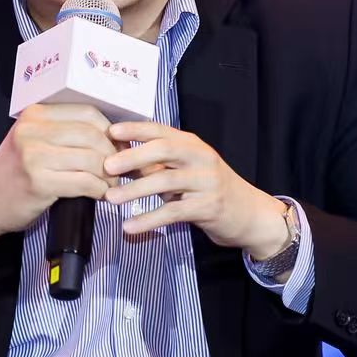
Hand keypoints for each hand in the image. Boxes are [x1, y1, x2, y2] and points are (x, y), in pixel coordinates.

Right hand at [0, 103, 117, 261]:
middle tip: (119, 167)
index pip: (88, 112)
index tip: (118, 146)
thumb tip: (113, 134)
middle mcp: (32, 130)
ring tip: (111, 183)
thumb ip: (64, 131)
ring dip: (109, 174)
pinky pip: (84, 183)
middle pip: (93, 135)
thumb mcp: (33, 140)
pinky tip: (100, 194)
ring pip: (92, 159)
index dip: (111, 130)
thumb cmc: (15, 171)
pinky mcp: (39, 183)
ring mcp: (34, 156)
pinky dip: (99, 190)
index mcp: (35, 114)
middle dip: (113, 153)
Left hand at [101, 121, 289, 258]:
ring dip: (135, 190)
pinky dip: (149, 219)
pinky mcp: (209, 207)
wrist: (249, 214)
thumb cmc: (209, 189)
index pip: (161, 131)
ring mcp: (207, 182)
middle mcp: (201, 158)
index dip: (136, 129)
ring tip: (110, 199)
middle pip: (164, 150)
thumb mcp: (185, 170)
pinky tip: (129, 226)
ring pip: (166, 181)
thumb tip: (118, 160)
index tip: (111, 132)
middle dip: (133, 156)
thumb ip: (158, 164)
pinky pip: (173, 212)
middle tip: (107, 166)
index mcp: (192, 144)